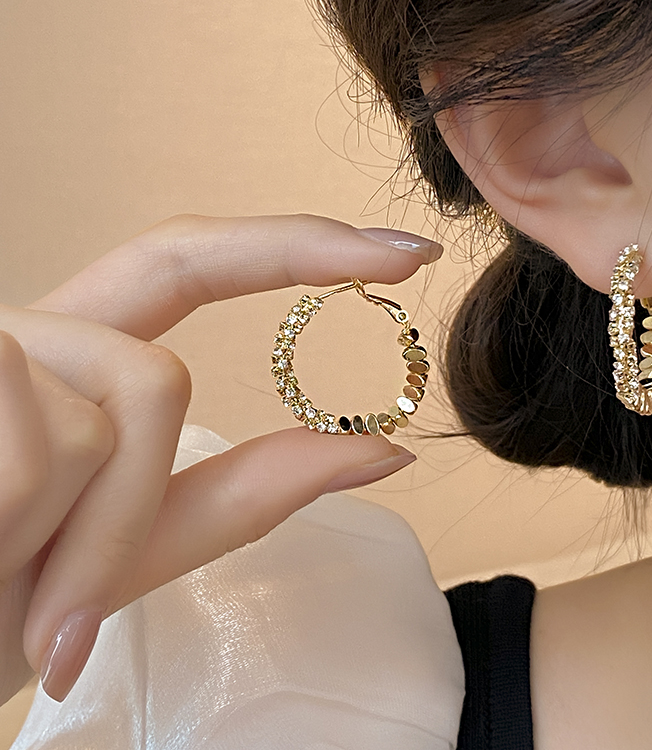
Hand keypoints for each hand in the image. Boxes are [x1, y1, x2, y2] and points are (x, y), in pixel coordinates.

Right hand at [0, 213, 442, 703]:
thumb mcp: (128, 549)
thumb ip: (250, 491)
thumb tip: (385, 449)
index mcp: (66, 357)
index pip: (188, 262)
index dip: (296, 245)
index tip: (403, 250)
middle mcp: (23, 331)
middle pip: (158, 375)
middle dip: (136, 503)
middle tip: (61, 615)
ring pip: (120, 413)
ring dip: (83, 541)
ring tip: (4, 587)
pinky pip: (58, 445)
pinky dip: (42, 537)